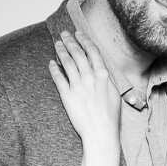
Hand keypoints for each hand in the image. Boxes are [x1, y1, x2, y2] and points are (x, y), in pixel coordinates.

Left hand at [48, 30, 119, 145]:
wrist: (100, 131)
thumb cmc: (110, 117)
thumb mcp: (115, 94)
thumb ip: (107, 81)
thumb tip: (102, 72)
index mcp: (103, 75)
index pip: (92, 52)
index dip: (84, 40)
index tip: (79, 34)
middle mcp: (90, 77)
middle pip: (77, 53)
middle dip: (70, 41)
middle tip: (64, 34)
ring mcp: (77, 85)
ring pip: (67, 62)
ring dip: (61, 51)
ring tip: (57, 44)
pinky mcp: (67, 95)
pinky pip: (58, 78)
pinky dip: (54, 68)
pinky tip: (51, 63)